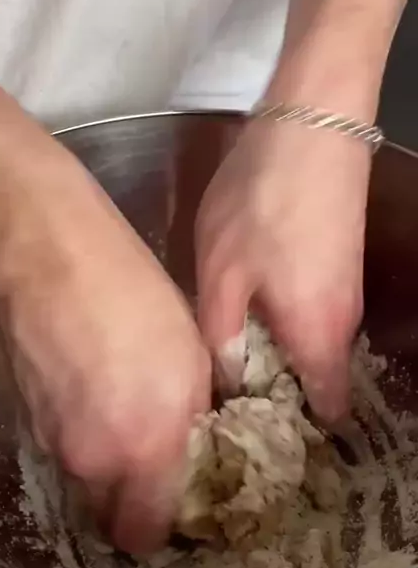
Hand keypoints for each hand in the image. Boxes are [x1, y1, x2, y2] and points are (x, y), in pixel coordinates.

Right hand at [0, 164, 210, 554]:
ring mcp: (53, 441)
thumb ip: (191, 422)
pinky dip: (78, 438)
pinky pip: (59, 448)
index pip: (143, 536)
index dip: (160, 533)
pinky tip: (94, 397)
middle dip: (129, 508)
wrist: (56, 263)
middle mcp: (93, 461)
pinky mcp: (28, 418)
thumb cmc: (138, 304)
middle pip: (106, 520)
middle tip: (151, 474)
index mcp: (144, 451)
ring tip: (122, 422)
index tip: (173, 512)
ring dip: (103, 470)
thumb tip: (190, 446)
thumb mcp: (193, 361)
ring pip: (82, 482)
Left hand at [195, 116, 370, 422]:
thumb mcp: (222, 274)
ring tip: (223, 370)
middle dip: (275, 401)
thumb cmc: (262, 201)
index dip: (293, 435)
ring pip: (310, 349)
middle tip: (222, 409)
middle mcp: (342, 324)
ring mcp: (344, 292)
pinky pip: (311, 319)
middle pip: (315, 383)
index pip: (325, 412)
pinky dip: (281, 331)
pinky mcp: (337, 265)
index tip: (252, 445)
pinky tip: (243, 320)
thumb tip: (226, 383)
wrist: (311, 123)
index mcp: (318, 337)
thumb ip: (222, 337)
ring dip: (275, 363)